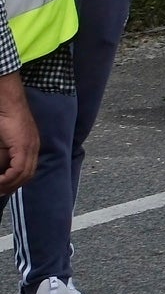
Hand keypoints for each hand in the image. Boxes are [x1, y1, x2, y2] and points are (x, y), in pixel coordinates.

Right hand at [0, 78, 36, 194]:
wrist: (8, 104)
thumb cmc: (3, 120)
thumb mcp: (3, 144)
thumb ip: (4, 157)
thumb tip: (2, 169)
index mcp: (31, 147)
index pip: (28, 171)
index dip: (16, 182)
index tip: (3, 189)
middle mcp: (34, 149)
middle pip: (27, 175)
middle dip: (12, 186)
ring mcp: (30, 147)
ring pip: (24, 174)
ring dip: (9, 184)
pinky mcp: (24, 146)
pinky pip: (19, 168)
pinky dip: (8, 177)